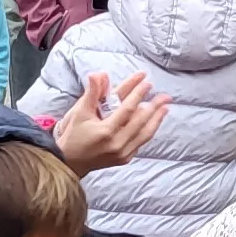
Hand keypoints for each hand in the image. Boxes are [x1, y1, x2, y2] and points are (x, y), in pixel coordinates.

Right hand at [53, 70, 167, 171]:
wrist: (70, 162)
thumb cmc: (74, 134)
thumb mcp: (80, 112)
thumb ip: (92, 93)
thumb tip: (98, 74)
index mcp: (105, 131)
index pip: (127, 109)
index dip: (138, 94)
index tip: (147, 82)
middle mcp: (117, 143)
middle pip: (141, 121)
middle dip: (154, 106)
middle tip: (165, 95)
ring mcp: (122, 153)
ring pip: (145, 134)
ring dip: (157, 119)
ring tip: (165, 107)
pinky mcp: (124, 159)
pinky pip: (141, 142)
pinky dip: (149, 130)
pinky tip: (154, 121)